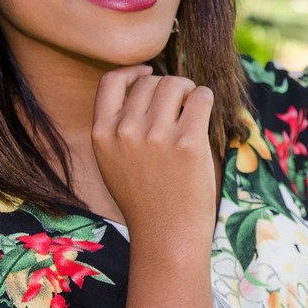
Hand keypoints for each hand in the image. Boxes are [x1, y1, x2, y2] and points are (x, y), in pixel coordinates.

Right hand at [91, 66, 215, 235]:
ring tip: (192, 111)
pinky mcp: (188, 142)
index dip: (132, 72)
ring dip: (189, 91)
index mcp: (102, 134)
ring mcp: (157, 136)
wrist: (167, 235)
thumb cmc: (145, 197)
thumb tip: (145, 81)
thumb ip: (119, 125)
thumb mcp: (113, 161)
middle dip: (169, 88)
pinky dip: (205, 99)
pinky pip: (201, 97)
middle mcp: (125, 131)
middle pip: (151, 82)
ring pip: (176, 84)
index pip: (111, 81)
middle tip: (180, 107)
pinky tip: (203, 115)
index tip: (148, 74)